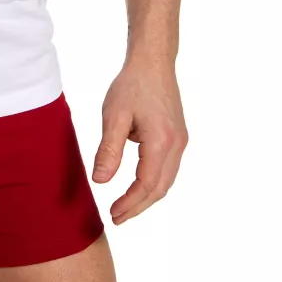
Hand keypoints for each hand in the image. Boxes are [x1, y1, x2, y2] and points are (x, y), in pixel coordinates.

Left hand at [92, 61, 187, 224]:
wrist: (153, 63)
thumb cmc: (131, 85)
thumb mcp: (113, 116)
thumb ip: (109, 150)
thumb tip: (101, 181)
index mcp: (161, 142)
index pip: (146, 184)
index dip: (130, 203)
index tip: (113, 214)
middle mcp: (176, 145)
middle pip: (160, 188)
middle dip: (139, 206)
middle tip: (118, 218)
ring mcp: (181, 141)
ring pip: (166, 180)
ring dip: (147, 196)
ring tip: (126, 207)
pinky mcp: (178, 136)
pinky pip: (168, 168)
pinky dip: (154, 182)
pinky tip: (138, 185)